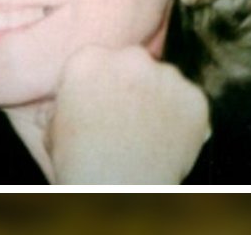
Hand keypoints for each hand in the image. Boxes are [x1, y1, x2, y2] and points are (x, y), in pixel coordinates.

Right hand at [46, 45, 209, 183]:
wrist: (118, 193)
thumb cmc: (80, 166)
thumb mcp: (56, 128)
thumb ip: (70, 104)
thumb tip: (71, 103)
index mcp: (88, 60)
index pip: (98, 60)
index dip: (101, 84)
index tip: (102, 103)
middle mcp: (129, 57)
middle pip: (133, 62)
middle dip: (132, 83)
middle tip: (129, 117)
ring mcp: (167, 76)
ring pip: (164, 81)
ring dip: (159, 98)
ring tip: (149, 134)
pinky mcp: (194, 97)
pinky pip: (190, 103)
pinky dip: (184, 119)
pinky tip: (170, 141)